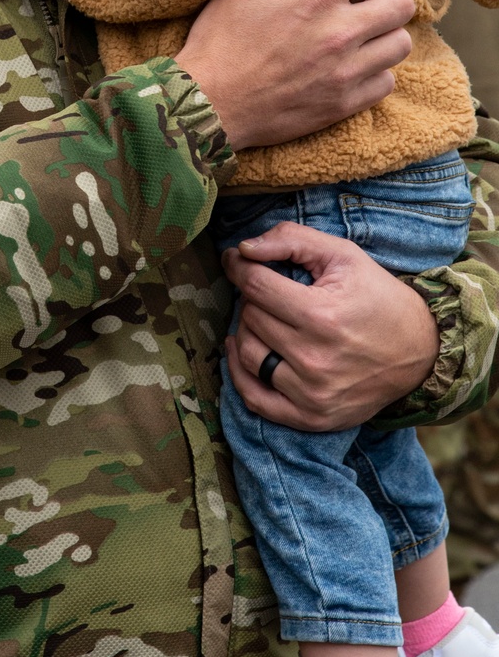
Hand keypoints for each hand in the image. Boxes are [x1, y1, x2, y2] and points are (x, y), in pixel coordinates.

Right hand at [175, 0, 414, 150]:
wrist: (210, 103)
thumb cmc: (219, 42)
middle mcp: (339, 33)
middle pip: (401, 4)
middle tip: (364, 1)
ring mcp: (345, 72)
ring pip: (400, 44)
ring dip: (384, 35)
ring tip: (362, 36)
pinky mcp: (343, 104)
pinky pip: (386, 82)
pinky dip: (375, 72)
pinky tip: (352, 67)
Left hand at [223, 222, 438, 430]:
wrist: (419, 351)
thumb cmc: (376, 296)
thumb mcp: (341, 255)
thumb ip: (290, 239)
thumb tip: (243, 249)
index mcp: (322, 315)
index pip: (255, 286)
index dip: (239, 266)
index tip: (236, 259)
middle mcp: (314, 359)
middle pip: (250, 317)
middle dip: (254, 297)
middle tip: (271, 291)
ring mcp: (312, 393)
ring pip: (247, 352)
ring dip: (248, 329)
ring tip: (266, 318)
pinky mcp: (311, 417)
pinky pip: (254, 398)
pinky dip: (238, 374)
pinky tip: (241, 349)